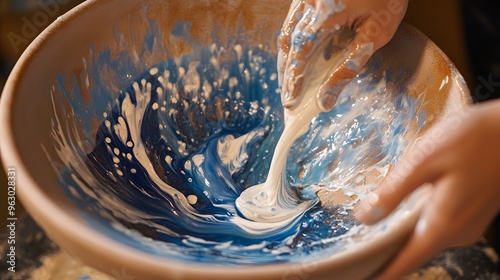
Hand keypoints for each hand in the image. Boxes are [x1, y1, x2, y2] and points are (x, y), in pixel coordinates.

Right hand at [278, 0, 407, 110]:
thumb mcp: (376, 33)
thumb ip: (350, 65)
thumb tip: (327, 98)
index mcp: (327, 11)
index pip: (303, 50)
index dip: (295, 77)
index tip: (291, 99)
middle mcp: (310, 2)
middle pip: (289, 43)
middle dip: (288, 73)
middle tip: (288, 98)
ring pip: (287, 33)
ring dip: (287, 60)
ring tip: (289, 82)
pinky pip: (293, 22)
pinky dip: (293, 44)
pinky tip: (297, 58)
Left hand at [355, 99, 499, 278]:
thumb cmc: (473, 139)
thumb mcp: (423, 161)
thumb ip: (393, 192)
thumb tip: (365, 217)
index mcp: (443, 224)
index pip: (406, 262)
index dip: (382, 273)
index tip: (361, 276)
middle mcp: (458, 232)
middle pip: (415, 254)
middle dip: (386, 257)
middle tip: (359, 254)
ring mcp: (467, 224)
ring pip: (426, 241)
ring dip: (401, 242)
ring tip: (372, 239)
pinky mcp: (471, 213)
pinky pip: (438, 229)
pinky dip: (416, 229)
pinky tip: (400, 218)